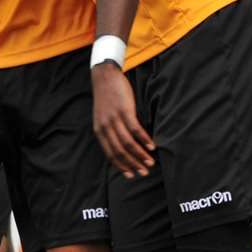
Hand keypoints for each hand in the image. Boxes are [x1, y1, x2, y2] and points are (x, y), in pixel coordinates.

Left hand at [91, 63, 153, 177]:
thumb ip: (110, 131)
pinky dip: (145, 140)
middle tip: (144, 173)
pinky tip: (153, 146)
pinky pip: (135, 129)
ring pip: (128, 143)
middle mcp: (105, 127)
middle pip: (120, 152)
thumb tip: (121, 146)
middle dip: (133, 164)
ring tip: (151, 162)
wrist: (104, 76)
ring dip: (141, 155)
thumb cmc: (107, 98)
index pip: (110, 154)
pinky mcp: (124, 110)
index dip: (121, 167)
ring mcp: (114, 119)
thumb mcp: (103, 117)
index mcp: (99, 131)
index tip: (132, 175)